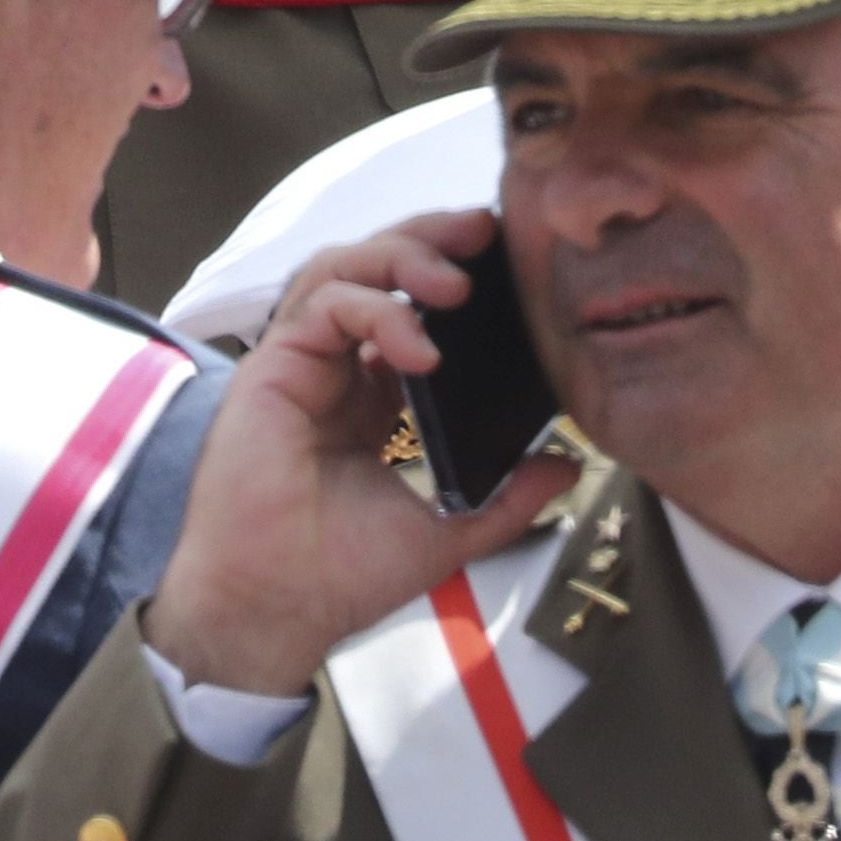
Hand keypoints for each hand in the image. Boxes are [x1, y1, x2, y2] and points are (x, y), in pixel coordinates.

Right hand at [143, 216, 583, 700]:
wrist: (276, 609)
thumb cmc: (339, 576)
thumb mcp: (446, 530)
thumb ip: (508, 498)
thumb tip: (568, 466)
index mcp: (370, 397)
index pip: (409, 307)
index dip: (451, 274)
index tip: (505, 263)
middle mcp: (334, 369)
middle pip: (374, 267)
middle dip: (430, 238)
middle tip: (485, 231)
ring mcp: (300, 363)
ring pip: (342, 267)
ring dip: (400, 257)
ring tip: (456, 282)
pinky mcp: (271, 367)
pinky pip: (322, 306)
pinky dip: (374, 311)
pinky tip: (418, 346)